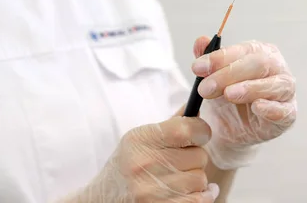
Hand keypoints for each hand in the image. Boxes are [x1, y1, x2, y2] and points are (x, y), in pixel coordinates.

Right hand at [75, 116, 220, 202]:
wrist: (104, 198)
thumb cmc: (127, 165)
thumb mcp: (140, 139)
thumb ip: (171, 125)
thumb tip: (197, 111)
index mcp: (141, 140)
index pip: (186, 129)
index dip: (201, 130)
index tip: (199, 134)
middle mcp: (145, 164)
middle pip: (199, 156)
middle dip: (195, 157)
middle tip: (179, 160)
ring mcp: (152, 191)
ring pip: (201, 179)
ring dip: (195, 179)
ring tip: (177, 178)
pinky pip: (200, 200)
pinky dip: (202, 196)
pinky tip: (191, 191)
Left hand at [191, 38, 296, 169]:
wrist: (230, 129)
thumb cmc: (225, 96)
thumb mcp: (212, 78)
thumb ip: (207, 59)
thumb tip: (201, 41)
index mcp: (259, 52)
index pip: (243, 50)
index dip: (220, 57)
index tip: (197, 68)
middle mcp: (276, 67)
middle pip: (259, 63)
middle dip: (229, 74)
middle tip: (206, 87)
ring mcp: (285, 90)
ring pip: (274, 84)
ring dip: (250, 88)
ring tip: (229, 94)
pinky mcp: (288, 114)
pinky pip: (284, 110)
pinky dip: (271, 108)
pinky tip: (257, 108)